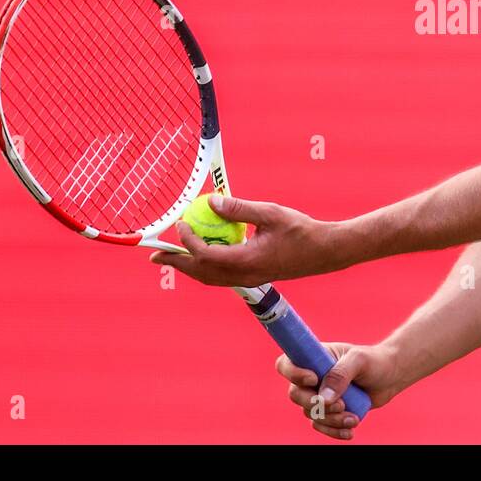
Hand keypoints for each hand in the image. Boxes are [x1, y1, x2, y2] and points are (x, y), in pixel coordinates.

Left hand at [147, 195, 352, 285]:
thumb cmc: (301, 230)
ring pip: (210, 279)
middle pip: (202, 273)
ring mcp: (250, 279)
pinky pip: (222, 277)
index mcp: (247, 261)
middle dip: (177, 263)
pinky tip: (202, 256)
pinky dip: (206, 268)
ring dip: (189, 268)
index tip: (181, 224)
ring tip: (171, 258)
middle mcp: (245, 275)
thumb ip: (238, 208)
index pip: (207, 255)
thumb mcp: (269, 213)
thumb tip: (211, 201)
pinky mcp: (254, 277)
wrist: (325, 252)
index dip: (188, 241)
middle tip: (155, 255)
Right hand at [277, 341, 403, 439]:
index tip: (314, 379)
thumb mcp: (359, 361)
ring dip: (331, 420)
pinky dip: (334, 431)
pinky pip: (321, 426)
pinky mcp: (329, 411)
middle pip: (295, 394)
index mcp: (314, 357)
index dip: (293, 373)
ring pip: (310, 413)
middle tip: (341, 404)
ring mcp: (319, 395)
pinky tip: (350, 431)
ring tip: (354, 418)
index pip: (286, 364)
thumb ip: (341, 375)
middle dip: (315, 404)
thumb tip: (323, 399)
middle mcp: (312, 377)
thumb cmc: (374, 362)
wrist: (390, 377)